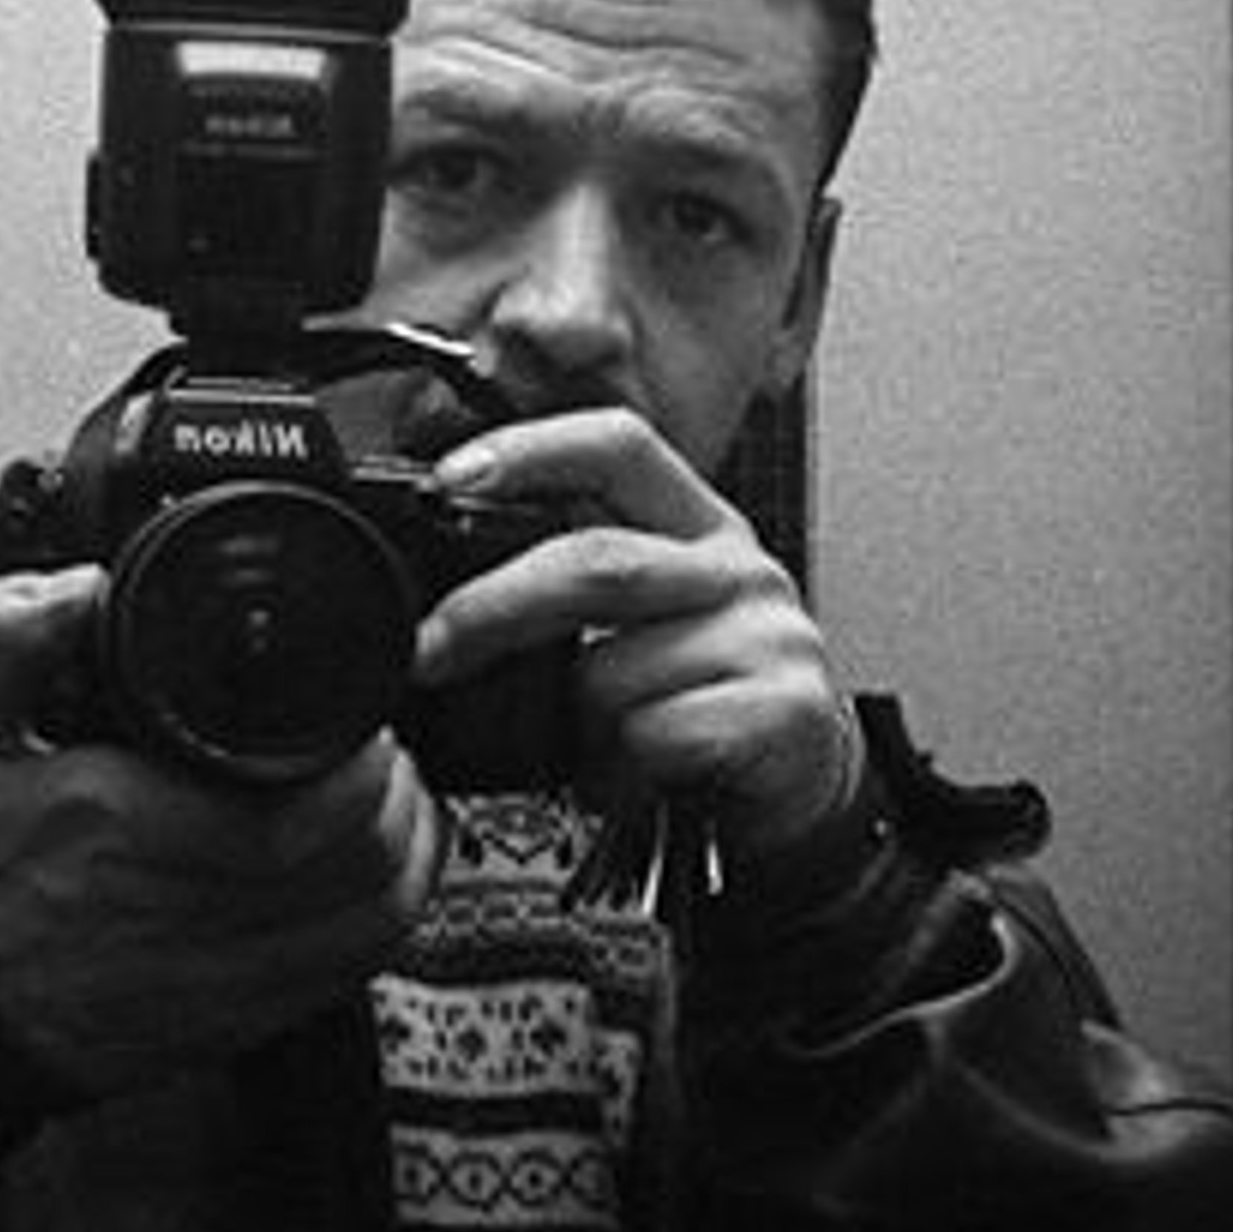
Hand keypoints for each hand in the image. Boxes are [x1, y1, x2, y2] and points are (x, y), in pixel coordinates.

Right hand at [0, 567, 442, 1097]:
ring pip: (367, 919)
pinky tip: (388, 870)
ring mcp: (221, 975)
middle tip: (388, 748)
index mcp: (128, 833)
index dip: (359, 771)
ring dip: (407, 851)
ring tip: (398, 797)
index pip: (289, 817)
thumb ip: (6, 643)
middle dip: (394, 794)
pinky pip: (353, 971)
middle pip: (352, 864)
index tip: (368, 724)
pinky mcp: (242, 1016)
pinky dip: (391, 916)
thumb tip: (78, 588)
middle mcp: (185, 911)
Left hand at [415, 409, 852, 878]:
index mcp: (697, 525)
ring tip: (586, 741)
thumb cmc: (698, 699)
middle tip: (430, 650)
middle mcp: (737, 568)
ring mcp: (767, 636)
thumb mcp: (644, 622)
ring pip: (610, 670)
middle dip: (492, 607)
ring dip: (571, 721)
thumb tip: (446, 598)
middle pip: (597, 561)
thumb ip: (575, 585)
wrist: (802, 785)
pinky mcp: (782, 709)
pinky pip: (649, 736)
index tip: (450, 478)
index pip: (619, 446)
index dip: (532, 449)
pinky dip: (613, 769)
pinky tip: (628, 775)